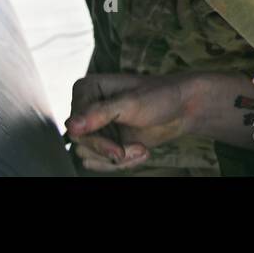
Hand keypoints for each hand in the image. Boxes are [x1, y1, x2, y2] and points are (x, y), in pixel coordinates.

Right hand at [66, 72, 199, 171]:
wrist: (182, 109)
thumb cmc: (160, 96)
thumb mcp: (132, 103)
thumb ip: (101, 114)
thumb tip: (71, 126)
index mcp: (88, 89)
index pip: (75, 125)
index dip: (94, 141)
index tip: (117, 150)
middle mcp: (87, 108)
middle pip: (80, 144)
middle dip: (110, 152)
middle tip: (134, 151)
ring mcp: (96, 127)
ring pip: (89, 157)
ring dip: (118, 159)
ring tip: (140, 149)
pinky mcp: (106, 141)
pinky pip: (101, 162)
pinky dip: (122, 163)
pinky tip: (140, 152)